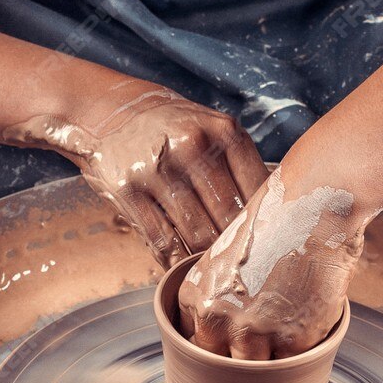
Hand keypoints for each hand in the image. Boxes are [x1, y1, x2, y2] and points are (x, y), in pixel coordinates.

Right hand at [22, 79, 267, 266]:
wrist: (109, 110)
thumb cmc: (173, 128)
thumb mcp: (211, 129)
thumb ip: (239, 165)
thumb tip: (272, 218)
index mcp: (224, 132)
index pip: (258, 192)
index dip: (263, 225)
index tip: (264, 245)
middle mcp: (193, 146)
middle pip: (229, 218)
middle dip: (236, 247)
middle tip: (240, 267)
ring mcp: (158, 168)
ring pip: (197, 233)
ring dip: (206, 258)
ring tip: (213, 271)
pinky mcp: (127, 189)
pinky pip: (161, 239)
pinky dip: (174, 260)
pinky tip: (180, 267)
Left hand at [177, 167, 366, 358]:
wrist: (314, 203)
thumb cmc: (277, 221)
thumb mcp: (228, 256)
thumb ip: (221, 296)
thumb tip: (227, 336)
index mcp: (194, 295)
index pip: (196, 346)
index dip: (219, 349)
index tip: (233, 349)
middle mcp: (216, 318)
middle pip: (220, 367)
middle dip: (241, 363)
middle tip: (261, 355)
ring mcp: (253, 332)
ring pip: (255, 373)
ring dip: (270, 364)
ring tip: (284, 345)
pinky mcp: (292, 339)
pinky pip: (292, 365)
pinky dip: (301, 355)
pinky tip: (308, 329)